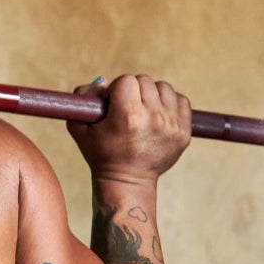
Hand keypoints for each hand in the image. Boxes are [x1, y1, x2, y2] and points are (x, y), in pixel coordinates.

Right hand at [67, 75, 191, 184]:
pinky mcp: (184, 133)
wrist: (127, 183)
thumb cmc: (101, 155)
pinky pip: (182, 101)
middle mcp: (152, 118)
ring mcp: (171, 126)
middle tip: (127, 109)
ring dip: (153, 95)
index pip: (126, 80)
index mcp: (127, 116)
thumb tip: (103, 81)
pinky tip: (158, 115)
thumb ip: (83, 96)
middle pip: (145, 81)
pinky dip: (170, 104)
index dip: (116, 90)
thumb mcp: (80, 128)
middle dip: (134, 91)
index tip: (113, 104)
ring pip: (164, 88)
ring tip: (144, 111)